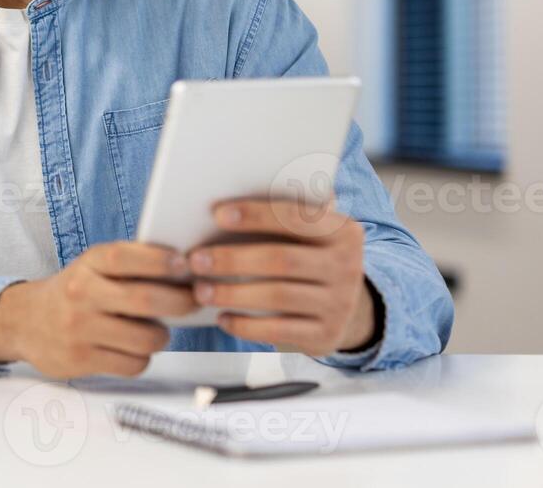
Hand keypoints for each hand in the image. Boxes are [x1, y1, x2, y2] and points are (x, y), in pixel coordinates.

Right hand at [0, 242, 196, 378]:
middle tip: (192, 302)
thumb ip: (129, 266)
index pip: (125, 257)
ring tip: (155, 331)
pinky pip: (133, 364)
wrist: (24, 321)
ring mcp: (80, 329)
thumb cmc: (73, 292)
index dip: (160, 261)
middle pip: (144, 300)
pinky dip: (141, 358)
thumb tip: (184, 273)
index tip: (184, 265)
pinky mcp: (81, 359)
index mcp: (87, 265)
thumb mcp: (92, 268)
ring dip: (161, 336)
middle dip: (180, 302)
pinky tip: (132, 349)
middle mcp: (81, 294)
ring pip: (145, 338)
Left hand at [188, 198, 375, 356]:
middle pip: (281, 260)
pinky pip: (279, 331)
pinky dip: (245, 325)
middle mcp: (347, 266)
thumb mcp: (308, 233)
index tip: (217, 214)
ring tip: (201, 290)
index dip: (255, 214)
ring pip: (277, 297)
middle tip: (195, 260)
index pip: (295, 217)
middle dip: (233, 259)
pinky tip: (222, 317)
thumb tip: (225, 206)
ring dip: (232, 293)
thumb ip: (282, 214)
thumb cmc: (308, 257)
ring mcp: (339, 304)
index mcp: (342, 231)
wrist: (347, 307)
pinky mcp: (326, 336)